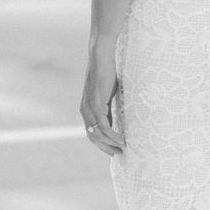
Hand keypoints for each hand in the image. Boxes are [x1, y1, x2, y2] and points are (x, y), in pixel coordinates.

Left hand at [80, 38, 124, 156]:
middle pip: (93, 137)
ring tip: (124, 148)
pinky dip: (113, 136)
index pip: (91, 132)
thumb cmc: (107, 71)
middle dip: (106, 148)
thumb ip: (109, 105)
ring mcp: (89, 108)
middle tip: (119, 154)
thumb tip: (119, 116)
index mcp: (86, 108)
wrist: (101, 56)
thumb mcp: (108, 93)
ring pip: (98, 135)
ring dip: (111, 144)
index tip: (114, 150)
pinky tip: (122, 139)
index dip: (102, 144)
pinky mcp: (97, 104)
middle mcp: (84, 110)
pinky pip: (104, 127)